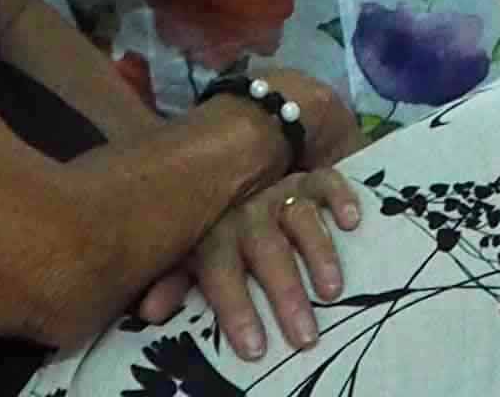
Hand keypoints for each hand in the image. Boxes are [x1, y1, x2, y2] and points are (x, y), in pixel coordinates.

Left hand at [143, 161, 363, 359]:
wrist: (232, 150)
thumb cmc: (211, 220)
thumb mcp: (186, 248)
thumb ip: (173, 279)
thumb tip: (148, 313)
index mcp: (215, 232)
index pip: (221, 271)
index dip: (236, 308)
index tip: (255, 348)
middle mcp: (248, 211)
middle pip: (267, 252)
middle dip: (286, 295)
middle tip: (304, 335)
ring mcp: (279, 190)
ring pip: (300, 220)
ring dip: (318, 255)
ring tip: (331, 291)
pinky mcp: (308, 176)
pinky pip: (325, 182)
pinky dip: (339, 199)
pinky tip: (351, 221)